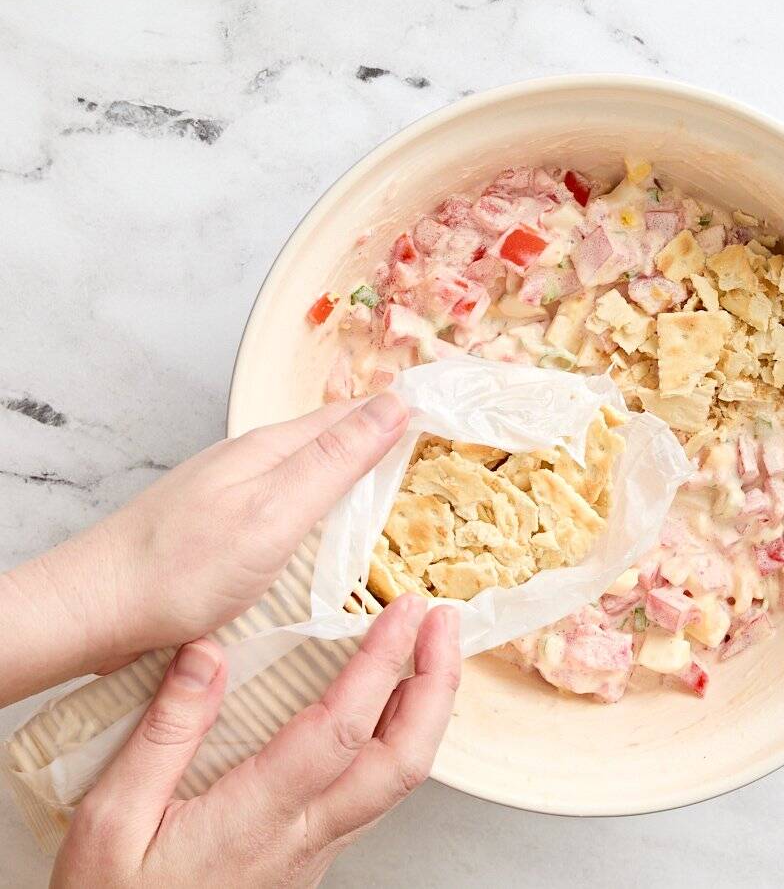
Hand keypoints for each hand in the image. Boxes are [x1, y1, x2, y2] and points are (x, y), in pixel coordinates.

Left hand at [0, 393, 409, 702]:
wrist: (94, 610)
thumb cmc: (180, 570)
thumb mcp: (274, 515)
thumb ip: (334, 461)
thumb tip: (394, 407)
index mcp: (271, 447)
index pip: (356, 413)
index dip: (406, 413)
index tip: (456, 414)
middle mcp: (253, 458)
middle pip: (335, 436)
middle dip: (388, 436)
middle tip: (445, 448)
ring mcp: (234, 489)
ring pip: (312, 467)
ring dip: (359, 467)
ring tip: (404, 481)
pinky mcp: (222, 522)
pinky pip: (291, 497)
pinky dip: (327, 501)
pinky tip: (334, 526)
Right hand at [52, 594, 459, 887]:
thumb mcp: (111, 820)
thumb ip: (163, 735)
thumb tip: (207, 655)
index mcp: (257, 817)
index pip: (342, 729)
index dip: (382, 663)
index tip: (403, 611)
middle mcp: (305, 834)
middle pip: (404, 759)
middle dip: (437, 683)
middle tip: (443, 621)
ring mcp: (317, 847)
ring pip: (399, 777)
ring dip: (426, 707)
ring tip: (429, 649)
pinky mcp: (314, 853)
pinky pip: (377, 789)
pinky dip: (399, 734)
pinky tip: (389, 706)